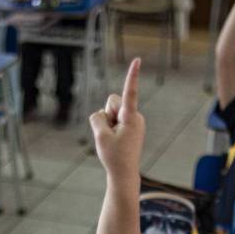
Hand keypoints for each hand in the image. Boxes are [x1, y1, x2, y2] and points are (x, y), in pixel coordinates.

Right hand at [91, 58, 144, 179]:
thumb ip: (97, 118)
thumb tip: (101, 114)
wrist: (124, 173)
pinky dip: (110, 128)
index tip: (137, 60)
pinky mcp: (130, 126)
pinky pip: (113, 120)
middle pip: (112, 102)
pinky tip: (115, 141)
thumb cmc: (114, 157)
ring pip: (111, 111)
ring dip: (107, 123)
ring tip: (113, 140)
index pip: (129, 92)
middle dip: (107, 114)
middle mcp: (135, 116)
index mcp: (131, 117)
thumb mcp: (100, 136)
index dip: (132, 75)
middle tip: (110, 135)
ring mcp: (133, 121)